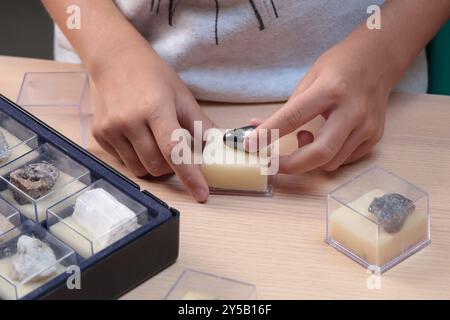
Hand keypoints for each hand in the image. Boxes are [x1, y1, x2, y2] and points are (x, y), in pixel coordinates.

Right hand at [90, 43, 213, 201]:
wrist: (114, 58)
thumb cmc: (152, 74)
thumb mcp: (181, 94)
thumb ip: (199, 124)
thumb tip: (217, 148)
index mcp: (155, 108)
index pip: (174, 150)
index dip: (190, 176)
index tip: (201, 194)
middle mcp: (130, 121)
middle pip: (157, 167)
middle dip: (171, 166)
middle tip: (174, 148)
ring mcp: (111, 129)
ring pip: (140, 170)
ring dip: (154, 164)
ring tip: (154, 140)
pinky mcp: (99, 134)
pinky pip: (124, 162)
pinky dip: (136, 156)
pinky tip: (137, 135)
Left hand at [249, 41, 391, 173]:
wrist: (380, 59)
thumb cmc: (339, 65)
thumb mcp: (309, 77)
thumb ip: (287, 107)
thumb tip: (257, 129)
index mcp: (331, 90)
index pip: (293, 117)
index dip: (268, 134)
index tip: (249, 146)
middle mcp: (352, 111)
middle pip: (319, 153)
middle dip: (290, 165)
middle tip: (271, 164)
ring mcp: (367, 127)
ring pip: (330, 162)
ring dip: (309, 158)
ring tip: (306, 135)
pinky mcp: (374, 137)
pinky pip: (344, 160)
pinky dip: (326, 157)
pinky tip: (325, 138)